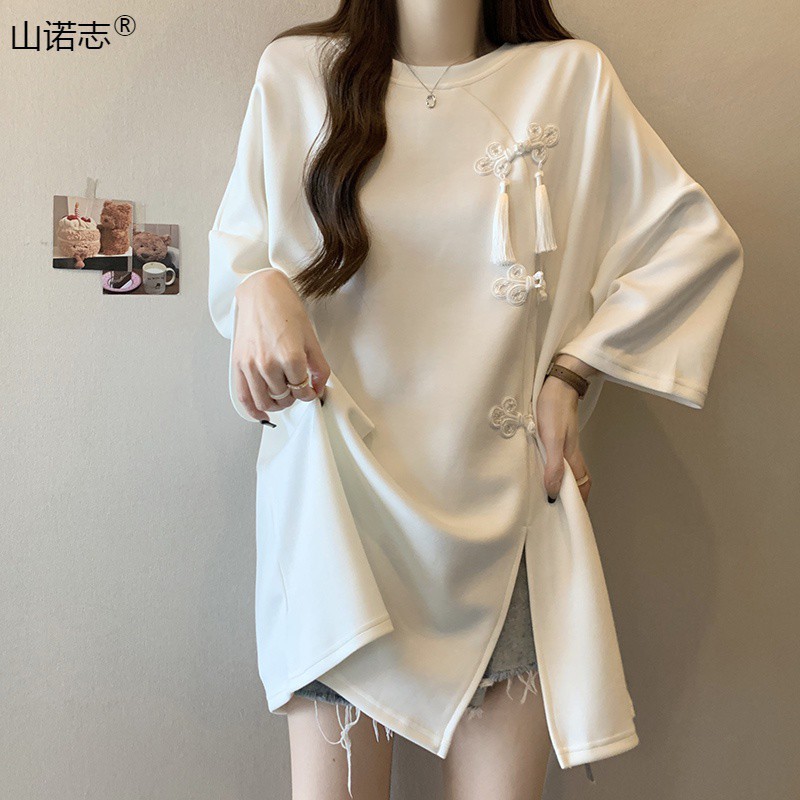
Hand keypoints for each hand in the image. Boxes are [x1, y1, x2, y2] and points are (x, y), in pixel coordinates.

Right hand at [232, 269, 329, 422]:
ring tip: (283, 397)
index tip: (309, 390)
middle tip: (296, 389)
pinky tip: (261, 414)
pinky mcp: (238, 364)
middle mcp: (268, 363)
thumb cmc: (285, 310)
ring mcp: (251, 365)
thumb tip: (317, 388)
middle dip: (293, 397)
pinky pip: (243, 397)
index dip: (308, 393)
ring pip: (265, 401)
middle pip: (284, 397)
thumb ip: (319, 368)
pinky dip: (253, 410)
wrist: (262, 293)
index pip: (302, 390)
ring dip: (277, 404)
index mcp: (290, 356)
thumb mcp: (311, 339)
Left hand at [536, 374, 591, 505]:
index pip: (581, 485)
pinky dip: (554, 466)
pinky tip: (543, 466)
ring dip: (562, 481)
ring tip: (550, 494)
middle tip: (558, 510)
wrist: (558, 381)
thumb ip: (554, 464)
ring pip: (568, 467)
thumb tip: (554, 492)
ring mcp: (565, 442)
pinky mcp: (558, 433)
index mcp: (572, 456)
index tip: (571, 517)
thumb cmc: (554, 407)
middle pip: (577, 479)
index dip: (579, 502)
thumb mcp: (551, 438)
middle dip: (571, 495)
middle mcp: (571, 451)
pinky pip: (559, 456)